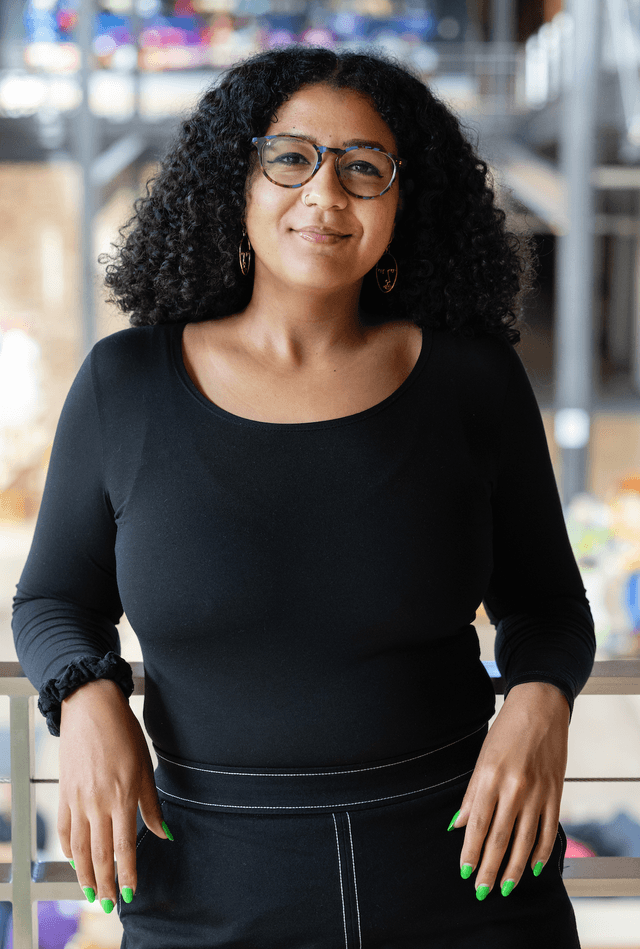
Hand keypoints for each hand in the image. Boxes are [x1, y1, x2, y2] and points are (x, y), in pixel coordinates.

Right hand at [58, 678, 171, 912]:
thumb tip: (165, 834)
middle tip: (107, 905)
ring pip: (80, 848)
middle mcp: (98, 803)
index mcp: (122, 797)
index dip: (127, 873)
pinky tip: (75, 860)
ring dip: (85, 874)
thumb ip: (151, 805)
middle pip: (100, 854)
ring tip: (90, 893)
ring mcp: (78, 800)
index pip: (125, 846)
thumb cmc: (124, 734)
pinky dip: (70, 849)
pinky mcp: (65, 793)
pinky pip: (66, 829)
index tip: (130, 893)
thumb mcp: (145, 767)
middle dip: (104, 883)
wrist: (91, 709)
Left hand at [448, 681, 569, 899]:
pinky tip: (531, 867)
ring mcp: (537, 793)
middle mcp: (514, 788)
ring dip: (513, 868)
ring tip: (505, 887)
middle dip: (489, 868)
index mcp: (490, 777)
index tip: (465, 871)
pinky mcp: (556, 793)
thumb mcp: (482, 758)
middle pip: (499, 838)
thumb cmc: (506, 730)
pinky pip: (548, 830)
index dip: (471, 851)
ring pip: (524, 841)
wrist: (540, 708)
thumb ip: (471, 794)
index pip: (477, 824)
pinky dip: (540, 852)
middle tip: (482, 890)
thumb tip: (457, 824)